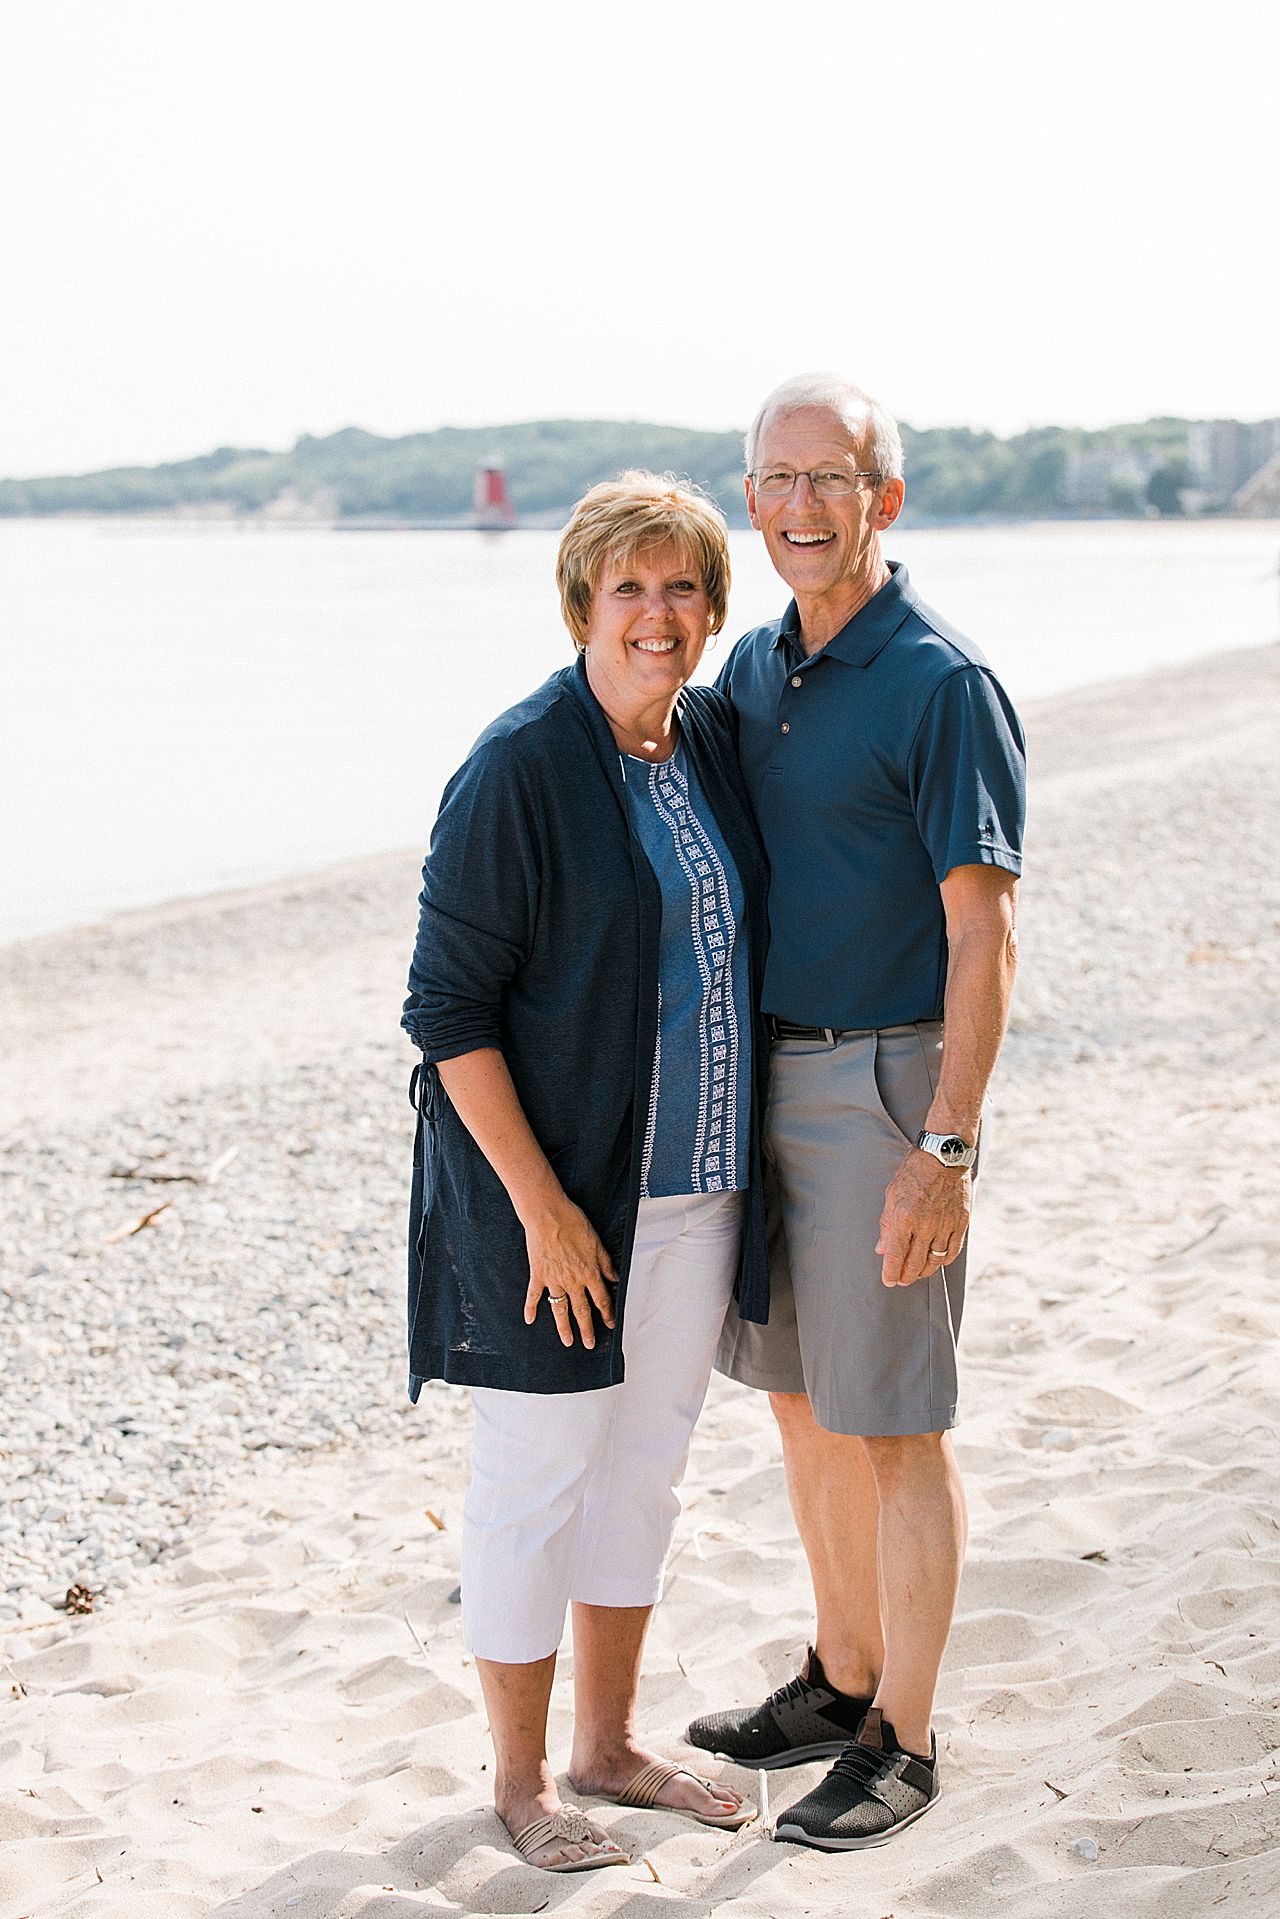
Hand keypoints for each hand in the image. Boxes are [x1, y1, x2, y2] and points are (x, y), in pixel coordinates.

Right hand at [522, 1196, 617, 1348]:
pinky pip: (534, 1295)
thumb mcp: (597, 1242)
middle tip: (589, 1344)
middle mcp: (573, 1280)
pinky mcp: (538, 1275)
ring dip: (564, 1327)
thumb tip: (615, 1278)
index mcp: (589, 1272)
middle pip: (582, 1310)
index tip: (610, 1325)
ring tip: (567, 1341)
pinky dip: (530, 1308)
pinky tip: (529, 1320)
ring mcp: (554, 1280)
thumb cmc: (573, 1223)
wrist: (548, 1215)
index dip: (607, 1313)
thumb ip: (605, 1263)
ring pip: (560, 1308)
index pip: (601, 1299)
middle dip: (587, 1329)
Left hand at [876, 1150, 971, 1288]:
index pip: (896, 1255)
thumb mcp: (892, 1194)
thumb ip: (887, 1224)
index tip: (888, 1281)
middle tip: (901, 1280)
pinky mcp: (961, 1223)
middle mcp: (926, 1225)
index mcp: (905, 1217)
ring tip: (916, 1273)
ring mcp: (946, 1225)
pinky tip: (937, 1261)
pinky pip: (952, 1250)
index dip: (891, 1272)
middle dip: (906, 1276)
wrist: (944, 1155)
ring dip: (924, 1271)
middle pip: (915, 1263)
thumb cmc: (914, 1171)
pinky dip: (943, 1260)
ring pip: (935, 1260)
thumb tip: (881, 1249)